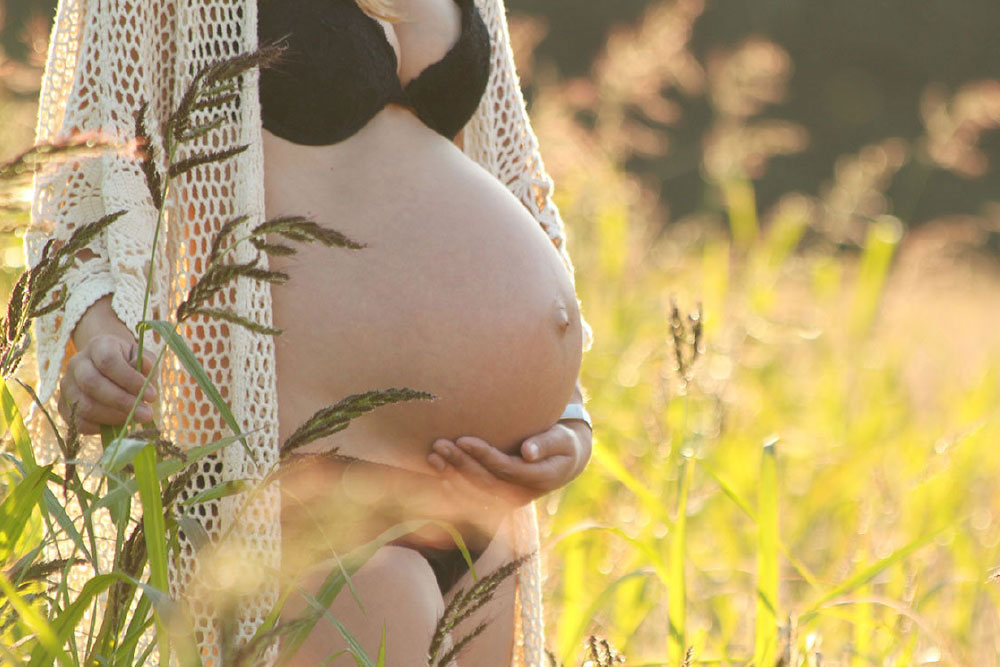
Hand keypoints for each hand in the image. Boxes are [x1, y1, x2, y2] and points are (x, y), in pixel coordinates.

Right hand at [58, 333, 158, 433]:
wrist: (109, 367)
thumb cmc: (131, 363)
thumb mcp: (143, 357)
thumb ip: (146, 362)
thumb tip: (145, 365)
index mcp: (98, 346)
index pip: (108, 361)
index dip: (130, 380)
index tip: (152, 396)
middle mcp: (77, 363)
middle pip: (92, 384)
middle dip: (122, 402)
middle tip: (146, 414)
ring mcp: (67, 385)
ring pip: (84, 405)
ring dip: (113, 417)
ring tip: (135, 419)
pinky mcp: (64, 406)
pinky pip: (79, 422)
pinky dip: (101, 427)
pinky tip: (119, 424)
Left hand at [426, 420, 592, 510]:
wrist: (561, 464)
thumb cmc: (561, 443)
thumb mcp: (562, 440)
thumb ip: (546, 443)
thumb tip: (528, 452)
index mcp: (537, 480)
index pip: (505, 469)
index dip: (483, 456)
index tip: (463, 439)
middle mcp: (519, 495)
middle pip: (484, 482)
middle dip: (460, 464)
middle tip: (440, 444)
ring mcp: (506, 501)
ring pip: (473, 492)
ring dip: (450, 475)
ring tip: (432, 455)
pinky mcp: (494, 500)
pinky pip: (469, 496)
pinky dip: (450, 485)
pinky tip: (435, 469)